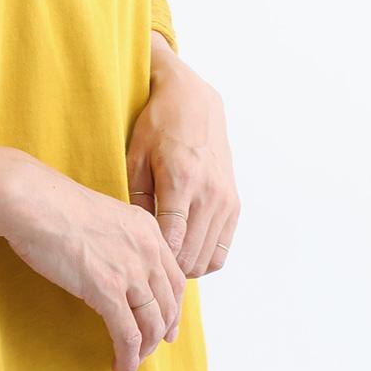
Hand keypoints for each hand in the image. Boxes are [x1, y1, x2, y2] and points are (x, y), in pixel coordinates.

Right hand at [0, 157, 186, 370]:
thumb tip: (112, 262)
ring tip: (133, 364)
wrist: (34, 201)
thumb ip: (117, 238)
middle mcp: (147, 249)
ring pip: (151, 323)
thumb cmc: (53, 204)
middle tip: (153, 348)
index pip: (174, 276)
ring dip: (144, 350)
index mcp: (147, 228)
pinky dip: (128, 358)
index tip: (167, 323)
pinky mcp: (108, 290)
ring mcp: (130, 271)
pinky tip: (123, 370)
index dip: (173, 306)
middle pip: (168, 303)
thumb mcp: (101, 214)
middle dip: (162, 331)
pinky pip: (127, 335)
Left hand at [127, 39, 240, 282]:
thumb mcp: (136, 156)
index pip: (172, 239)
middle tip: (145, 267)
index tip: (137, 263)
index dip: (155, 259)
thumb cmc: (158, 126)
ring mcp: (225, 199)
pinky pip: (223, 249)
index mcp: (181, 180)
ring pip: (208, 258)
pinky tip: (183, 252)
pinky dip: (205, 259)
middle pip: (191, 254)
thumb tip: (138, 236)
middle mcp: (209, 193)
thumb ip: (136, 197)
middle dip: (167, 268)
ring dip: (186, 267)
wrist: (194, 102)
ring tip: (162, 262)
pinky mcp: (234, 203)